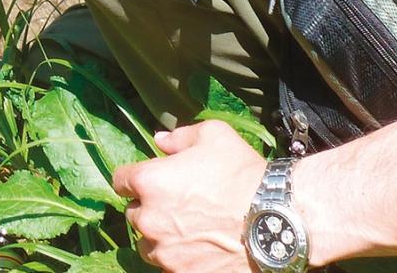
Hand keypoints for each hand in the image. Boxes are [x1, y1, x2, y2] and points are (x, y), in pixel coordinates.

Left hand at [113, 120, 265, 272]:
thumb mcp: (213, 136)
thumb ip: (179, 137)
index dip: (134, 178)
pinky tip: (200, 247)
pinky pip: (169, 265)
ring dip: (161, 236)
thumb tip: (160, 140)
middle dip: (150, 207)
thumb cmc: (243, 175)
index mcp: (149, 182)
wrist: (276, 220)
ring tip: (189, 228)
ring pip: (148, 244)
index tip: (148, 179)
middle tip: (178, 203)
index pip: (120, 180)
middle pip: (133, 214)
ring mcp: (164, 252)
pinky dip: (179, 257)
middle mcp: (149, 219)